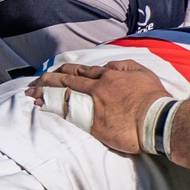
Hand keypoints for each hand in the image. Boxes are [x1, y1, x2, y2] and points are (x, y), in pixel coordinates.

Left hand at [36, 60, 169, 155]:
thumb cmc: (154, 98)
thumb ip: (124, 66)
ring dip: (46, 93)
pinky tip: (43, 106)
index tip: (53, 73)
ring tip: (31, 93)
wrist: (157, 119)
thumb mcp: (143, 73)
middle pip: (66, 80)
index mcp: (109, 76)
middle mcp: (97, 87)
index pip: (81, 71)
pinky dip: (54, 108)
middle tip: (34, 82)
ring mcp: (93, 105)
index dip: (65, 71)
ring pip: (63, 94)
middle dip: (48, 80)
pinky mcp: (93, 123)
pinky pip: (69, 113)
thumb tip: (109, 65)